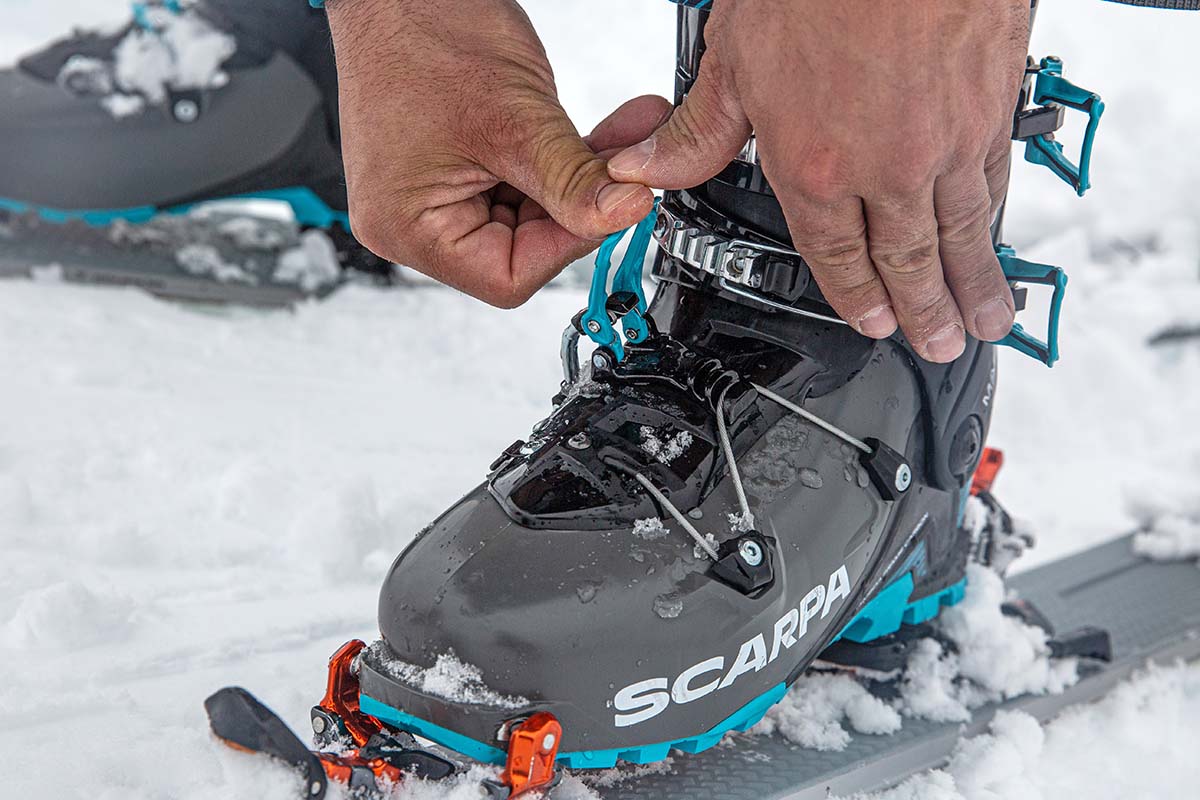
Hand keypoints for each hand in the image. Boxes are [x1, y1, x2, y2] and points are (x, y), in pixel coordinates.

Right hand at [326, 0, 665, 307]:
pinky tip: (594, 136)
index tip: (611, 207)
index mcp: (406, 227)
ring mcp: (429, 196)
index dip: (568, 242)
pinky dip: (558, 161)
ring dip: (576, 178)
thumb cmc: (422, 30)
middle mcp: (409, 223)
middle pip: (520, 248)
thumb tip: (624, 215)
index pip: (508, 276)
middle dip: (578, 203)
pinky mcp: (450, 172)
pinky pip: (516, 185)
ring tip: (621, 138)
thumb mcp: (517, 120)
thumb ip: (574, 180)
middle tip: (627, 168)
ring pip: (527, 215)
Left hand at [608, 0, 1030, 361]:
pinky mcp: (990, 109)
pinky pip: (994, 183)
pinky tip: (996, 238)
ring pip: (961, 234)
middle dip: (921, 313)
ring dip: (972, 285)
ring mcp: (946, 143)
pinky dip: (994, 219)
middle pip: (908, 261)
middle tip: (937, 347)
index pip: (836, 256)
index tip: (873, 325)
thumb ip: (697, 130)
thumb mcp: (734, 58)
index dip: (856, 299)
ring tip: (985, 322)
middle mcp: (887, 169)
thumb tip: (644, 168)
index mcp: (816, 166)